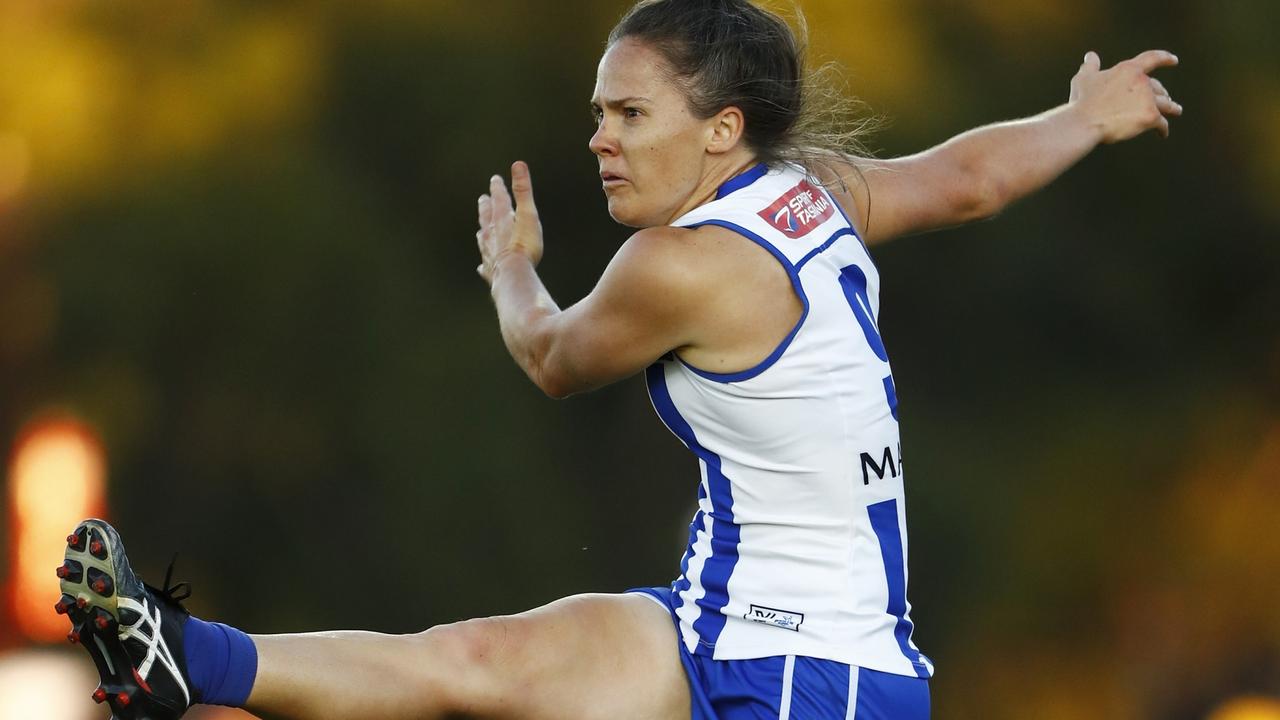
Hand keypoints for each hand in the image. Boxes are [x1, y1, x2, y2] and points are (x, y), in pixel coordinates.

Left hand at [476, 161, 543, 283]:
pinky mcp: (491, 272)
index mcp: (501, 220)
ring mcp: (489, 254)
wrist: (513, 276)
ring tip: (481, 231)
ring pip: (484, 240)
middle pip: (487, 218)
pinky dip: (484, 264)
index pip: (499, 199)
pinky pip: (485, 266)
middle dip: (486, 208)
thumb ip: (523, 191)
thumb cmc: (524, 246)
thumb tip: (518, 164)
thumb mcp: (527, 214)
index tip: (494, 179)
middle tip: (482, 199)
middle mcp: (492, 235)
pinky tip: (481, 267)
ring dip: (483, 233)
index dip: (497, 188)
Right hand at [1069, 50, 1181, 142]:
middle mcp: (1142, 82)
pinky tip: (1163, 133)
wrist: (1085, 122)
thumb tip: (1090, 56)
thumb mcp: (1084, 79)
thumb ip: (1091, 66)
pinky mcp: (1150, 117)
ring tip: (1176, 110)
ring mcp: (1148, 100)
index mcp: (1129, 70)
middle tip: (1166, 97)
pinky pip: (1161, 123)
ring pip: (1165, 104)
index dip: (1164, 58)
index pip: (1152, 59)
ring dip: (1172, 107)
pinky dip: (1163, 128)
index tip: (1173, 60)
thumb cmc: (1083, 101)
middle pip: (1157, 87)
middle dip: (1162, 92)